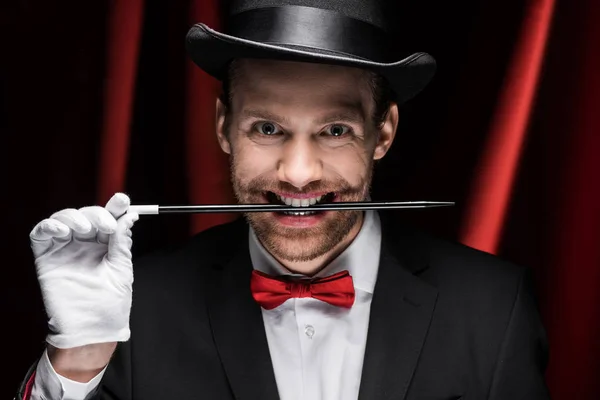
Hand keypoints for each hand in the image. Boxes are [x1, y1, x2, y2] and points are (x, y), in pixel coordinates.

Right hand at [30, 193, 138, 348]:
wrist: (94, 327)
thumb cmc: (111, 302)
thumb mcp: (122, 267)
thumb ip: (121, 241)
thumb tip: (129, 215)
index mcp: (105, 244)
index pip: (109, 218)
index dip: (114, 206)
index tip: (123, 200)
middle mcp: (85, 244)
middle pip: (88, 215)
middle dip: (98, 213)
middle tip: (108, 224)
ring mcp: (65, 249)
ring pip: (64, 218)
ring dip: (75, 216)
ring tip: (87, 228)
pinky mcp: (46, 257)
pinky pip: (41, 234)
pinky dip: (49, 226)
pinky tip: (62, 230)